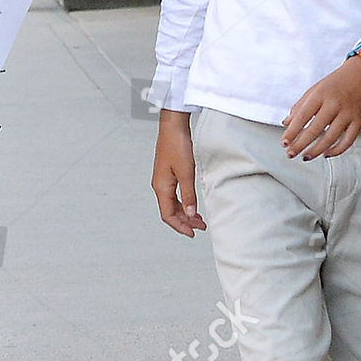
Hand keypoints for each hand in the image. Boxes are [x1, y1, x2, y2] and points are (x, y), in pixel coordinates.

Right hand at [151, 110, 204, 237]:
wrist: (173, 127)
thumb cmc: (177, 145)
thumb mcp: (186, 172)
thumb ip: (188, 195)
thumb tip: (190, 213)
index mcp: (161, 187)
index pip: (167, 215)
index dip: (180, 226)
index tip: (192, 233)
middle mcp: (159, 185)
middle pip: (169, 211)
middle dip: (184, 221)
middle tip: (201, 227)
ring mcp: (163, 180)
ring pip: (172, 204)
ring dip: (185, 213)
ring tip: (199, 218)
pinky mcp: (167, 174)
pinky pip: (173, 195)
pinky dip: (183, 203)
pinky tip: (192, 204)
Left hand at [282, 58, 360, 158]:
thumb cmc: (338, 81)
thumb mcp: (315, 89)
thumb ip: (300, 106)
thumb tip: (287, 123)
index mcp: (320, 95)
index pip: (302, 116)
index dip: (292, 132)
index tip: (284, 142)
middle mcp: (335, 104)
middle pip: (315, 130)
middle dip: (300, 145)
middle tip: (290, 153)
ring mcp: (348, 113)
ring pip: (331, 138)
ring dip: (316, 151)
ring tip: (305, 156)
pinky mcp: (360, 120)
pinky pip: (349, 140)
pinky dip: (337, 150)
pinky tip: (326, 153)